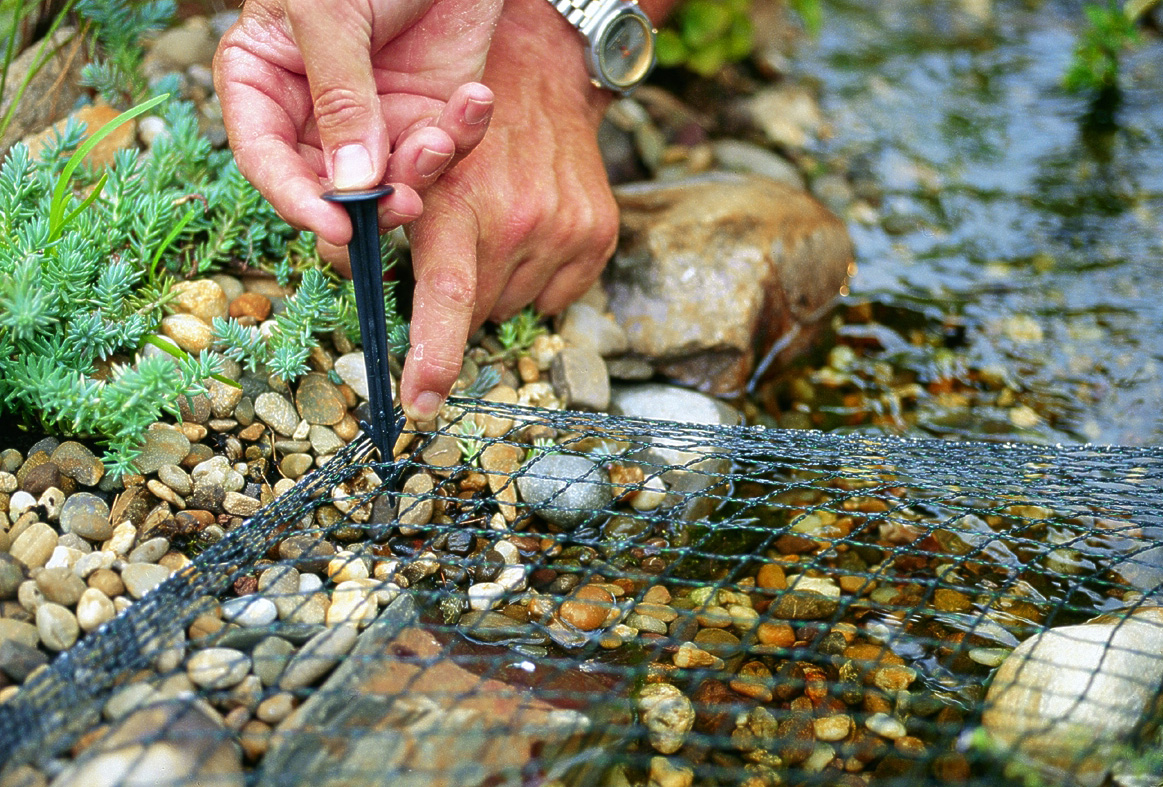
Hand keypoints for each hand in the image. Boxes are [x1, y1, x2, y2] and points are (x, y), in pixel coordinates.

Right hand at [213, 0, 502, 246]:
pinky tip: (474, 98)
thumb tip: (350, 182)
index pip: (265, 157)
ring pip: (391, 181)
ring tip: (439, 137)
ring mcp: (375, 116)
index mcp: (262, 78)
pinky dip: (463, 135)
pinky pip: (445, 150)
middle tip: (404, 201)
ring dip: (421, 173)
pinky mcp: (429, 111)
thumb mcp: (330, 12)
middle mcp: (314, 110)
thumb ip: (338, 96)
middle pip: (329, 187)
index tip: (336, 227)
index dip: (295, 199)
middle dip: (370, 202)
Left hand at [398, 0, 620, 420]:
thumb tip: (345, 271)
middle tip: (456, 246)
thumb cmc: (455, 118)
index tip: (418, 406)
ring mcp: (565, 229)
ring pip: (513, 307)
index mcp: (461, 202)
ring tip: (495, 227)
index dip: (433, 358)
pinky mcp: (598, 235)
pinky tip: (528, 233)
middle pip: (475, 312)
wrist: (540, 74)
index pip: (446, 296)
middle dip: (455, 297)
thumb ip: (375, 221)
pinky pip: (554, 299)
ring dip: (495, 284)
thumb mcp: (404, 158)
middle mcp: (520, 220)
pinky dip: (533, 280)